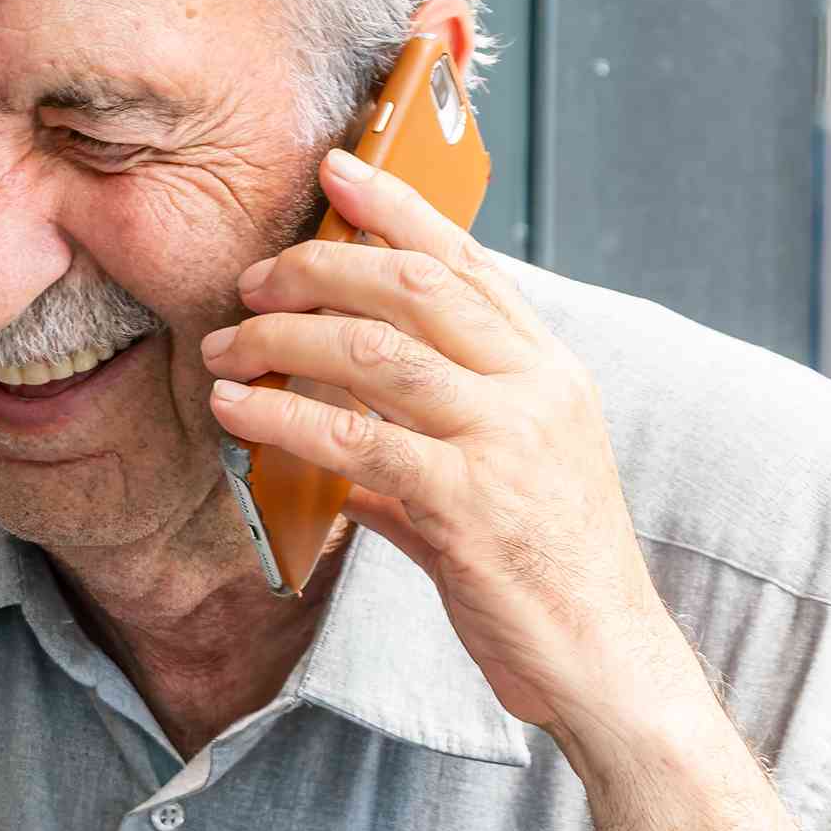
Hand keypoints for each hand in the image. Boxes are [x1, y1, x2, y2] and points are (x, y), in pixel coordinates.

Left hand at [197, 149, 707, 748]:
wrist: (605, 659)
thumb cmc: (547, 576)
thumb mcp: (498, 488)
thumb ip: (422, 454)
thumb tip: (341, 453)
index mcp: (549, 370)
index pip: (467, 263)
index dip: (398, 209)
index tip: (336, 171)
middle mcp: (534, 388)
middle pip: (414, 287)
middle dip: (321, 268)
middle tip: (252, 277)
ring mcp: (503, 440)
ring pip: (373, 353)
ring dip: (283, 341)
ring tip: (225, 345)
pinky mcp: (464, 502)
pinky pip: (352, 440)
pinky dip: (281, 417)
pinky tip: (234, 408)